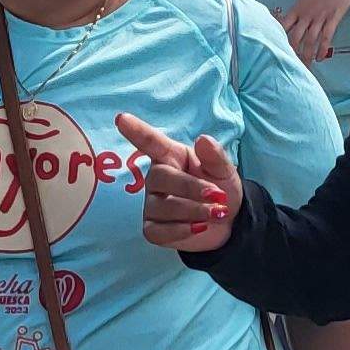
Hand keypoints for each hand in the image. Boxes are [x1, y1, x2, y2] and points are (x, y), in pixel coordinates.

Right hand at [115, 112, 239, 252]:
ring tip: (217, 213)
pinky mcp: (153, 228)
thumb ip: (214, 156)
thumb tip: (203, 140)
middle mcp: (157, 178)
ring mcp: (152, 204)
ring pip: (163, 207)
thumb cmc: (221, 188)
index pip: (150, 142)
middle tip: (218, 196)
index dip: (136, 131)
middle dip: (191, 188)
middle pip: (160, 178)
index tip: (121, 118)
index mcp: (171, 156)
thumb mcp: (224, 170)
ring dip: (193, 211)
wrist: (229, 222)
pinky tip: (200, 227)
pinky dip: (182, 231)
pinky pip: (159, 231)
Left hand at [283, 0, 349, 61]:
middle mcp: (306, 15)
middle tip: (291, 64)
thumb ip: (299, 8)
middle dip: (292, 52)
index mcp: (297, 8)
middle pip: (295, 37)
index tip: (274, 48)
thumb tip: (291, 19)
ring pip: (310, 40)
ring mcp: (319, 17)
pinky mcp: (332, 18)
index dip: (277, 37)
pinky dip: (322, 49)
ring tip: (305, 66)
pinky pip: (326, 37)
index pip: (283, 26)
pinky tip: (320, 58)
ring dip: (307, 54)